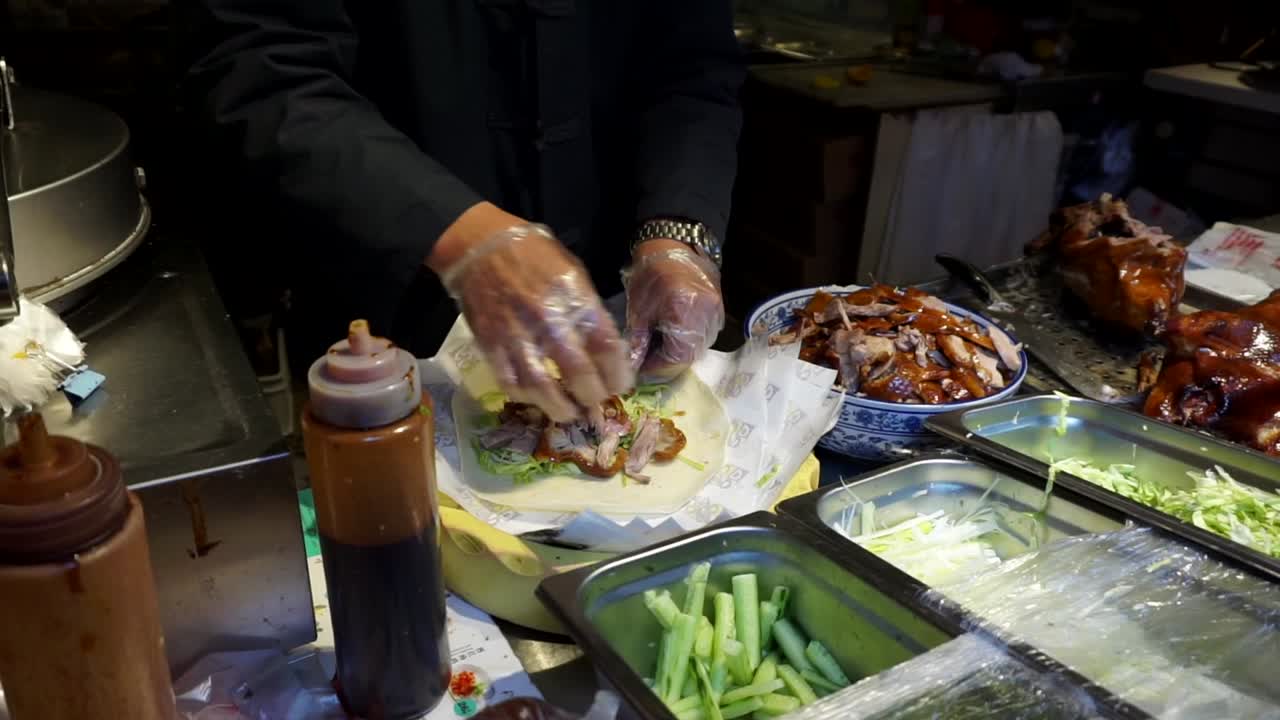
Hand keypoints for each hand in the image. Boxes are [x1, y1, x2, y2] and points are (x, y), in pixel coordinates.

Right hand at [430, 203, 631, 421]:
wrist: (480, 246)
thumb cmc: (534, 254)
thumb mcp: (573, 271)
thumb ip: (588, 309)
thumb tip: (604, 347)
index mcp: (575, 298)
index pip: (606, 347)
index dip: (618, 374)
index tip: (621, 386)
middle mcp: (549, 320)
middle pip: (579, 374)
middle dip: (593, 396)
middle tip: (596, 401)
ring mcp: (517, 335)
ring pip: (542, 388)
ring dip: (560, 408)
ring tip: (570, 412)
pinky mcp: (490, 345)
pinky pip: (510, 382)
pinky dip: (526, 397)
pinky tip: (536, 398)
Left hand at [624, 239, 723, 381]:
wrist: (674, 241)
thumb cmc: (651, 271)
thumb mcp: (639, 307)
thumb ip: (639, 340)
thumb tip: (634, 367)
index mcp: (685, 314)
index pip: (676, 358)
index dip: (657, 368)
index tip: (640, 368)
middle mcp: (707, 317)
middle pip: (690, 356)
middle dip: (667, 362)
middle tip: (647, 360)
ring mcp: (717, 313)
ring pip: (699, 347)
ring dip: (678, 352)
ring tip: (658, 347)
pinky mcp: (718, 309)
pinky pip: (705, 335)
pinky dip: (688, 340)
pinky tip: (672, 334)